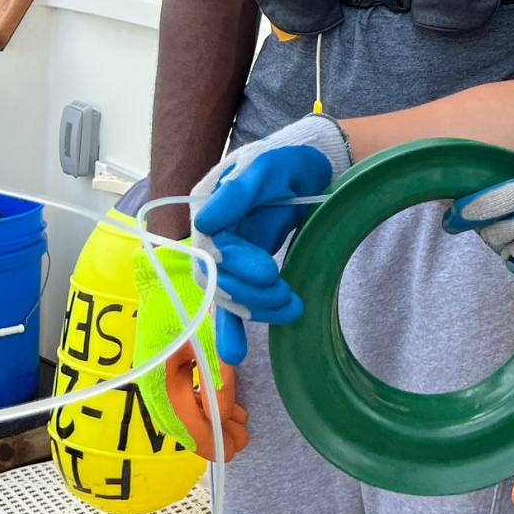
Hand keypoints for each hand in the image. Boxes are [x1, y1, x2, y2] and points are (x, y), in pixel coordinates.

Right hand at [131, 239, 245, 460]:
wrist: (169, 267)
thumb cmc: (187, 299)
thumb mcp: (208, 341)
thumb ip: (217, 380)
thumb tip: (224, 417)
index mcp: (158, 381)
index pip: (184, 427)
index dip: (211, 443)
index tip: (233, 452)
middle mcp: (155, 381)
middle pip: (185, 422)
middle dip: (215, 434)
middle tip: (243, 440)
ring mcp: (160, 372)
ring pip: (187, 409)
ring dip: (213, 418)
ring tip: (240, 424)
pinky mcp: (169, 361)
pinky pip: (187, 392)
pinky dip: (207, 400)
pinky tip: (226, 401)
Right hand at [189, 115, 351, 361]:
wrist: (310, 168)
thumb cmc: (285, 161)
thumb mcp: (266, 166)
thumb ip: (238, 192)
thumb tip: (203, 223)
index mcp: (209, 207)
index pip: (214, 247)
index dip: (237, 264)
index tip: (269, 271)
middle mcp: (213, 235)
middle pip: (220, 277)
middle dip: (251, 292)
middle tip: (285, 294)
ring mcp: (229, 254)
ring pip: (230, 294)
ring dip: (255, 309)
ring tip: (292, 309)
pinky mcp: (246, 269)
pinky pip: (236, 300)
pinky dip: (235, 326)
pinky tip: (237, 352)